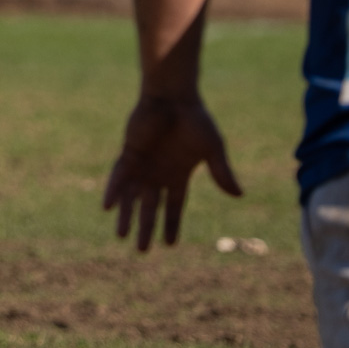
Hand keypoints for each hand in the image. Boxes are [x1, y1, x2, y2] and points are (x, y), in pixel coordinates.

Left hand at [102, 95, 240, 250]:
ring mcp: (142, 164)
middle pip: (151, 207)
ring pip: (132, 197)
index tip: (169, 245)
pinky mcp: (129, 153)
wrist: (173, 96)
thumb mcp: (213, 148)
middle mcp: (158, 174)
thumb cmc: (195, 119)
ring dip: (127, 216)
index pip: (174, 207)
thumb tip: (240, 196)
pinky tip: (108, 207)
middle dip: (146, 228)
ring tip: (122, 236)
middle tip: (141, 251)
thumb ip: (221, 172)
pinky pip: (119, 176)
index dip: (172, 225)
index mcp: (179, 175)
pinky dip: (114, 191)